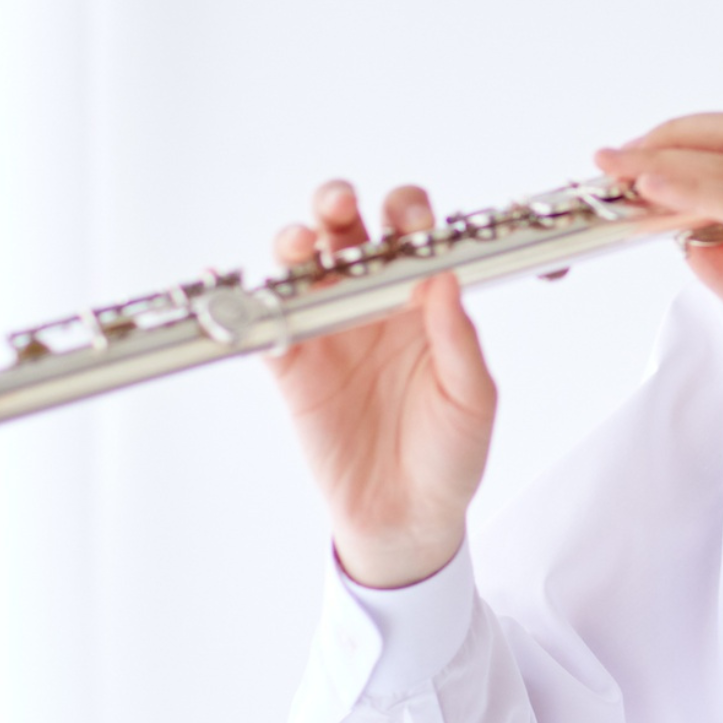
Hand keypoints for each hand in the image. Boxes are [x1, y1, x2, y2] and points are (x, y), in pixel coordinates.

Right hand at [269, 182, 497, 587]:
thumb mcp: (472, 398)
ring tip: (300, 244)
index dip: (407, 214)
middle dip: (338, 207)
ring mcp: (330, 333)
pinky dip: (253, 308)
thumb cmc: (451, 452)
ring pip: (302, 270)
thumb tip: (445, 278)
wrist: (409, 517)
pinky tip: (251, 294)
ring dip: (295, 244)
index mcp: (423, 301)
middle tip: (340, 205)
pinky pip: (265, 328)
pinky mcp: (292, 370)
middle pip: (348, 235)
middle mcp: (373, 305)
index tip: (409, 220)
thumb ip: (459, 339)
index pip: (411, 237)